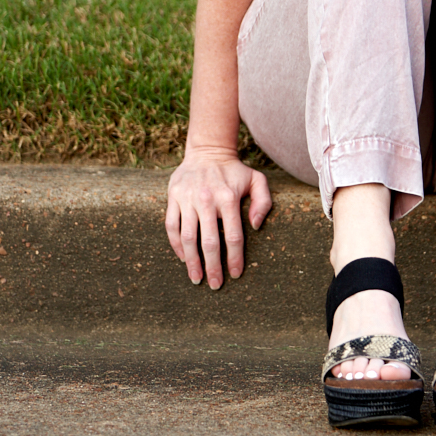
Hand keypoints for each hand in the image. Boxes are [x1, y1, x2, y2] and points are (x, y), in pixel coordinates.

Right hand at [165, 147, 271, 288]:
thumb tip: (256, 226)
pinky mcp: (173, 197)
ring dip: (192, 262)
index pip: (233, 235)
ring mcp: (188, 199)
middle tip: (215, 285)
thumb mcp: (257, 180)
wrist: (208, 151)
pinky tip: (183, 258)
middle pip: (209, 241)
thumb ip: (263, 202)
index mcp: (229, 198)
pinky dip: (176, 245)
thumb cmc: (234, 171)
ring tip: (196, 279)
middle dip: (212, 267)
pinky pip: (171, 226)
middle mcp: (207, 199)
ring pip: (188, 237)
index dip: (235, 258)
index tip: (236, 274)